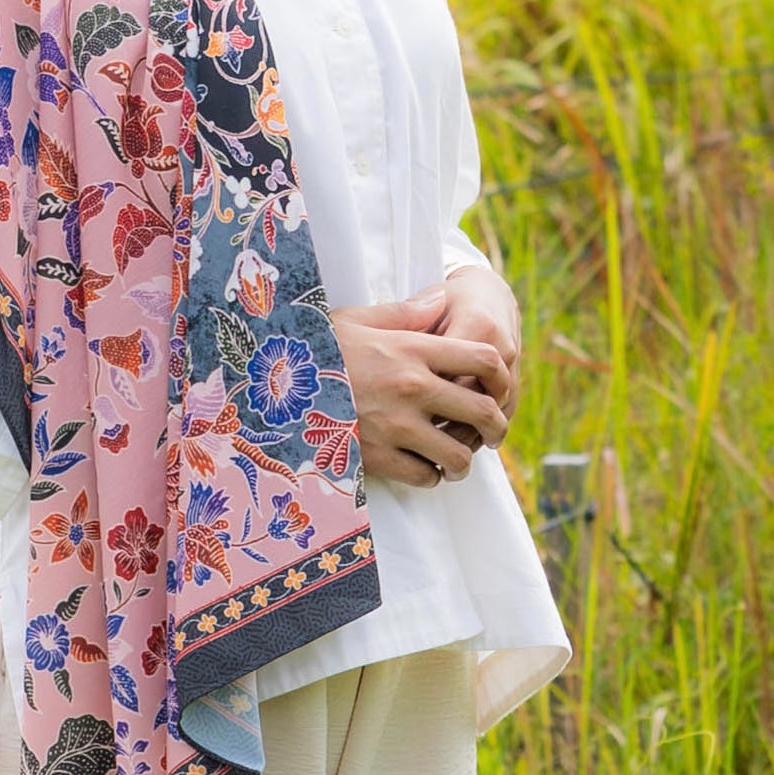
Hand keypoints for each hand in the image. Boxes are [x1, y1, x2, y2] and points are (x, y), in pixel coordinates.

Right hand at [334, 275, 520, 492]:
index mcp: (411, 349)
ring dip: (464, 460)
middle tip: (493, 434)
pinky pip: (424, 476)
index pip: (483, 360)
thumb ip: (404, 312)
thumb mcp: (355, 319)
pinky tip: (425, 467)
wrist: (271, 385)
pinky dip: (431, 476)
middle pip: (482, 411)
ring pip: (458, 453)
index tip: (500, 389)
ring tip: (458, 458)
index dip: (502, 376)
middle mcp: (411, 387)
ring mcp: (395, 425)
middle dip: (496, 427)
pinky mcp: (376, 456)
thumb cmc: (315, 349)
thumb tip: (440, 299)